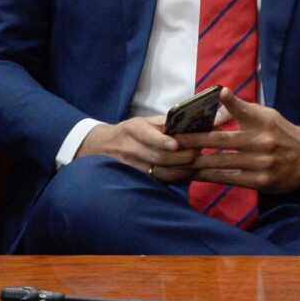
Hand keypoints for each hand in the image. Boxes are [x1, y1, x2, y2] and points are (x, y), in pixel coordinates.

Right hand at [75, 116, 197, 175]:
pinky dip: (173, 178)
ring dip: (179, 169)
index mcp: (133, 129)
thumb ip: (165, 122)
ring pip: (158, 171)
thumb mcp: (144, 120)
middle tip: (197, 153)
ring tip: (195, 162)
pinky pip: (156, 180)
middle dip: (179, 157)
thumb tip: (192, 120)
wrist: (103, 145)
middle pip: (157, 157)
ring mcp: (132, 166)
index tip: (176, 143)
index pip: (147, 136)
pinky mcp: (136, 177)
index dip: (162, 141)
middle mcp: (131, 148)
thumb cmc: (131, 130)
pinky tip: (187, 173)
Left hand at [169, 89, 299, 193]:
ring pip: (223, 163)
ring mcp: (261, 163)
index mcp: (262, 122)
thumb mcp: (266, 114)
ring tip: (179, 161)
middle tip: (174, 141)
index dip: (224, 107)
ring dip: (198, 163)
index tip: (204, 105)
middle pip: (222, 142)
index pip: (238, 112)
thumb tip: (219, 92)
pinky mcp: (260, 181)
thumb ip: (242, 108)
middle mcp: (262, 142)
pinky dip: (212, 177)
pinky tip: (197, 175)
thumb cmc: (280, 132)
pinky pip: (230, 179)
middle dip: (195, 142)